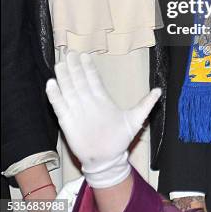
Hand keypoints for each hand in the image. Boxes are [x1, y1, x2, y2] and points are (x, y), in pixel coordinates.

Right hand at [46, 52, 160, 188]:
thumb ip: (146, 104)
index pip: (93, 78)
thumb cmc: (120, 139)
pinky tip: (51, 84)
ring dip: (64, 77)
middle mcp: (88, 101)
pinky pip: (60, 106)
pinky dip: (55, 95)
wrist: (107, 159)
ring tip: (59, 64)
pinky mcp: (68, 121)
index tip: (84, 55)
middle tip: (69, 52)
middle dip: (74, 67)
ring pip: (69, 89)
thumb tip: (159, 90)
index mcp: (102, 98)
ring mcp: (77, 110)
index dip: (88, 67)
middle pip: (79, 80)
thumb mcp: (136, 119)